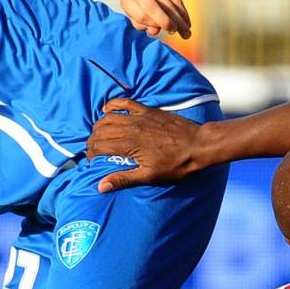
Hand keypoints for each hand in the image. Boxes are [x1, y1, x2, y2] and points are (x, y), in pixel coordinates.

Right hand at [87, 99, 203, 191]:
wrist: (198, 145)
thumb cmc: (176, 164)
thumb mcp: (150, 176)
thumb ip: (124, 179)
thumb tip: (101, 186)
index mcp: (129, 145)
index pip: (99, 146)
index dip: (91, 154)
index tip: (92, 162)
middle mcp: (130, 127)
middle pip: (100, 131)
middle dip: (92, 142)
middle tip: (94, 151)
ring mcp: (138, 116)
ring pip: (108, 117)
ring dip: (99, 126)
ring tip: (99, 136)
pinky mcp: (147, 109)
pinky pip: (123, 102)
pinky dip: (112, 105)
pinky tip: (107, 111)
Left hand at [119, 0, 191, 38]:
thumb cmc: (137, 1)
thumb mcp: (134, 13)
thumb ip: (142, 23)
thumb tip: (155, 31)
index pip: (141, 15)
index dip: (152, 24)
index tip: (160, 30)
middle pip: (154, 7)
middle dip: (168, 23)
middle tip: (180, 35)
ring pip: (168, 3)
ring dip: (180, 20)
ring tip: (187, 33)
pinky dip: (182, 11)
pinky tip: (187, 21)